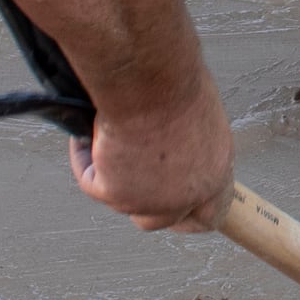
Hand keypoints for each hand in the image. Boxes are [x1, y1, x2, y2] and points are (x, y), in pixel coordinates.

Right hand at [71, 91, 235, 229]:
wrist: (149, 80)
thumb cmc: (176, 82)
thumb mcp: (198, 114)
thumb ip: (188, 144)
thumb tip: (168, 144)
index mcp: (214, 173)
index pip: (209, 213)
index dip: (189, 214)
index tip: (176, 210)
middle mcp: (185, 195)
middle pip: (162, 220)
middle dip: (143, 203)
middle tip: (126, 178)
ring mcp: (150, 201)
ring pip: (123, 202)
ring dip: (113, 175)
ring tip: (106, 139)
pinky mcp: (115, 194)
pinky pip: (91, 181)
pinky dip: (84, 159)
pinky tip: (84, 136)